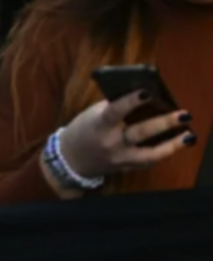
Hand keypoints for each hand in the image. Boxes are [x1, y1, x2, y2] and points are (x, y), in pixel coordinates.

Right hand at [55, 91, 193, 181]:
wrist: (72, 158)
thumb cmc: (84, 128)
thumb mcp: (93, 114)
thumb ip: (113, 107)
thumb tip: (140, 97)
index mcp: (99, 125)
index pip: (115, 111)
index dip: (130, 102)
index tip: (147, 92)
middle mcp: (111, 143)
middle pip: (139, 133)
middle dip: (162, 124)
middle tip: (183, 115)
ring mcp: (120, 158)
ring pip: (149, 154)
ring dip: (171, 145)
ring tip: (188, 136)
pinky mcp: (127, 168)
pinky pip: (148, 161)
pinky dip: (163, 152)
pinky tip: (175, 144)